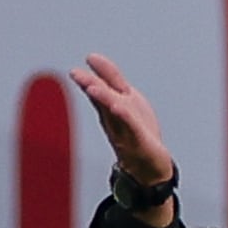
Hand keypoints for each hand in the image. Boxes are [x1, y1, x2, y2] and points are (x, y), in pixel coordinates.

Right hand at [67, 53, 174, 188]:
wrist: (150, 169)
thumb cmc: (137, 135)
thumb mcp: (126, 103)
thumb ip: (113, 84)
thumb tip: (95, 61)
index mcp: (113, 108)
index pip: (102, 88)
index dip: (98, 72)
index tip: (90, 58)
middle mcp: (116, 119)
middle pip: (102, 99)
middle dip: (90, 85)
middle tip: (77, 74)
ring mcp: (126, 131)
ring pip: (113, 111)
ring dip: (103, 99)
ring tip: (93, 87)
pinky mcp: (139, 142)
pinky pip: (130, 127)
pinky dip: (124, 116)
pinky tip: (118, 106)